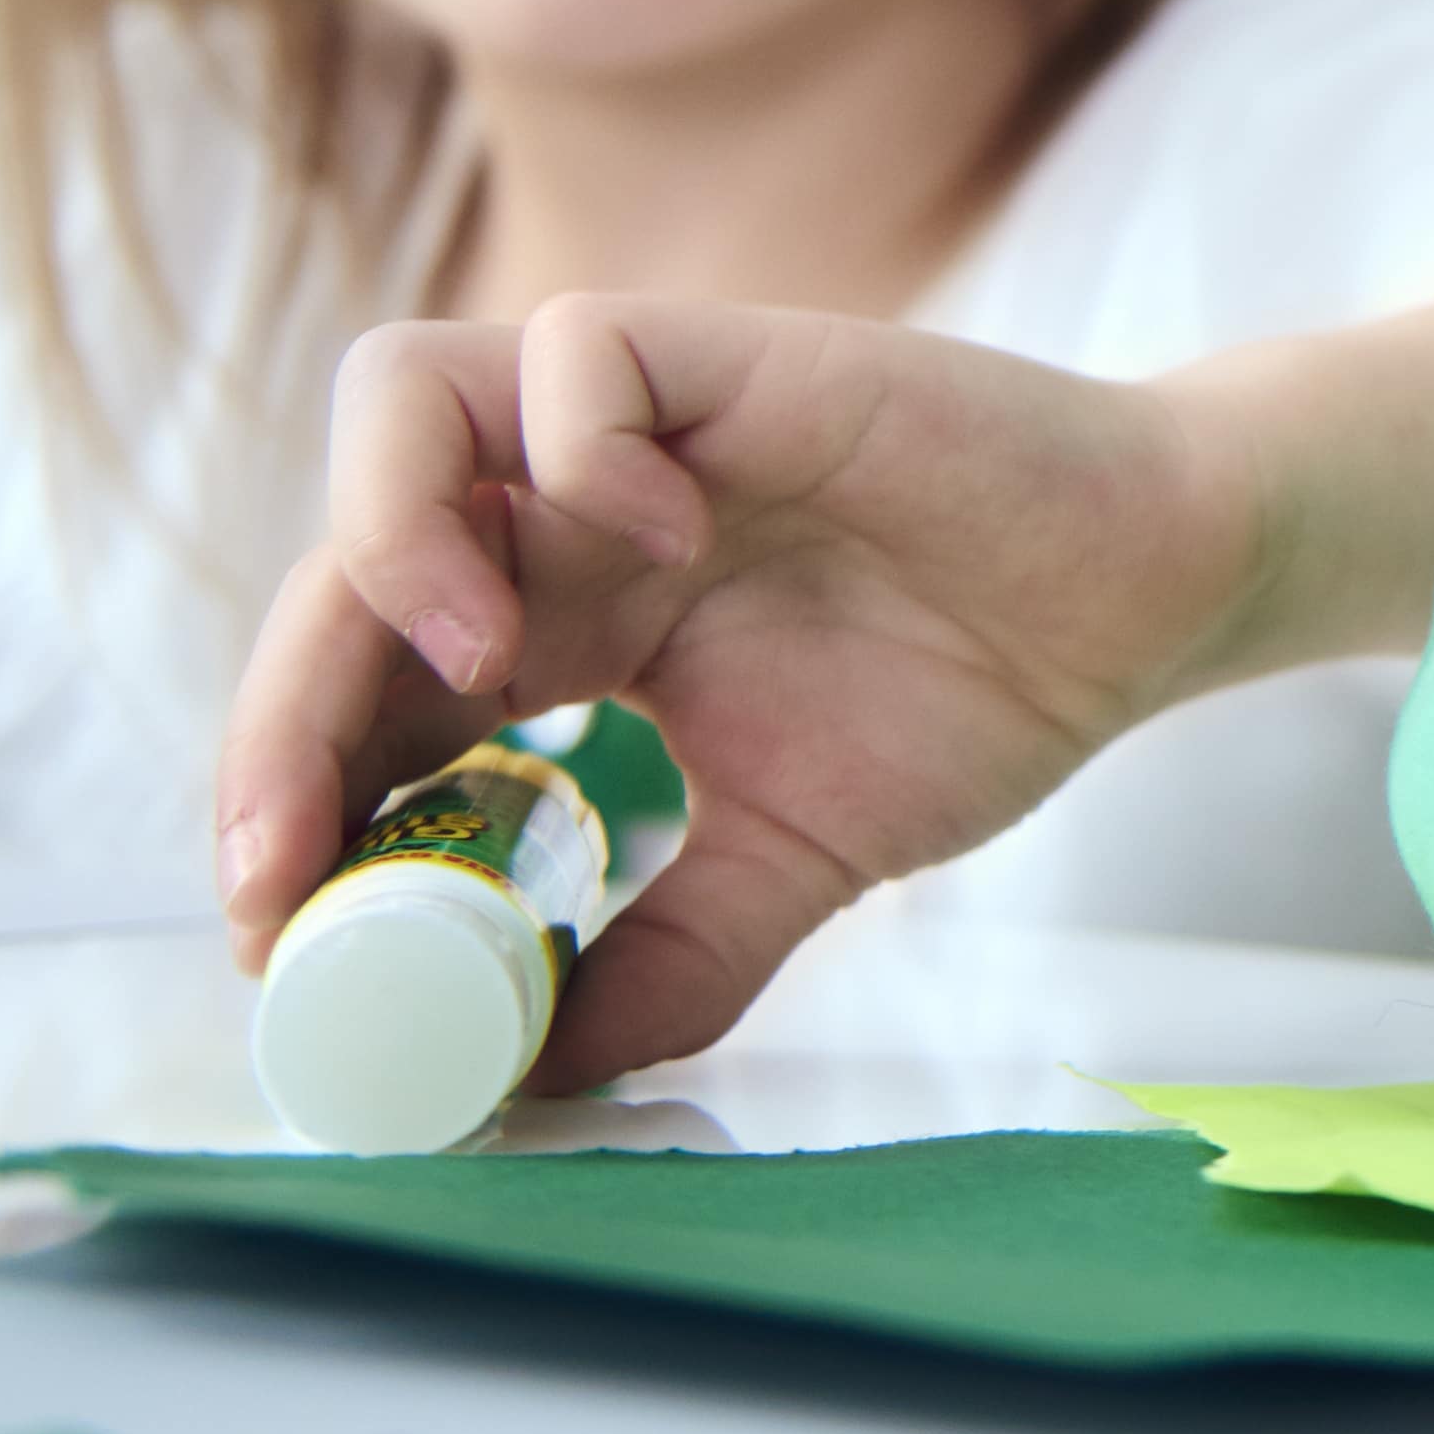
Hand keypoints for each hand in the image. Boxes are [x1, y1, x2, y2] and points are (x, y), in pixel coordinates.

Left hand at [216, 298, 1264, 1082]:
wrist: (1157, 589)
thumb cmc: (978, 695)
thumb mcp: (786, 876)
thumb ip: (659, 971)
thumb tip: (517, 1086)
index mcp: (561, 630)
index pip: (357, 695)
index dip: (287, 799)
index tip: (276, 935)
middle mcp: (569, 517)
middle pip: (335, 572)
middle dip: (279, 721)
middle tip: (290, 865)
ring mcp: (643, 430)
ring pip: (396, 395)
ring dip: (386, 539)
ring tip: (470, 665)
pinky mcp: (736, 359)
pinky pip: (579, 347)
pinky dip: (585, 451)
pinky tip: (669, 548)